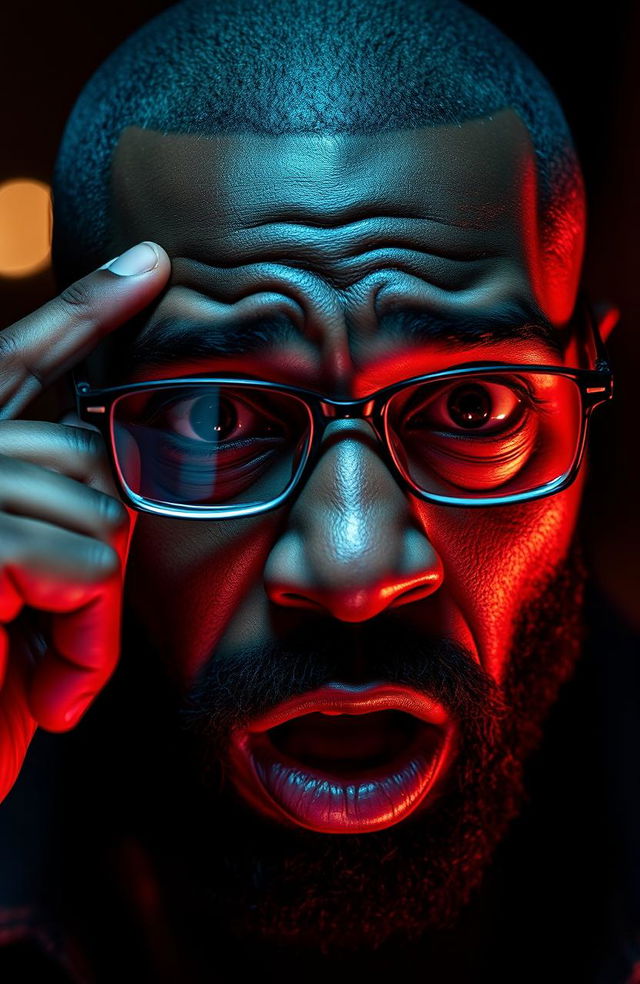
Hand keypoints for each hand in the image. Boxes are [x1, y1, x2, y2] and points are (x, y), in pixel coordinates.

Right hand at [0, 241, 170, 803]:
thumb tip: (118, 481)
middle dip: (99, 553)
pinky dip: (81, 644)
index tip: (151, 264)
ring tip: (40, 662)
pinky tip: (39, 686)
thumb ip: (63, 515)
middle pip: (88, 457)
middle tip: (55, 628)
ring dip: (90, 615)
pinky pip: (78, 567)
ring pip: (95, 516)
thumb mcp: (37, 593)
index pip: (28, 361)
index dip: (89, 311)